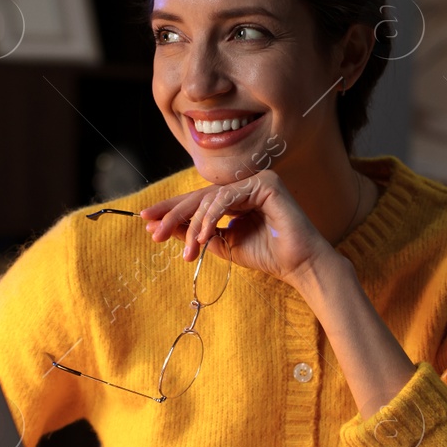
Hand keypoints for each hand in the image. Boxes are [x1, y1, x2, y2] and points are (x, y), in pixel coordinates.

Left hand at [139, 170, 336, 288]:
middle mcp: (246, 183)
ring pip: (211, 197)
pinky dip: (211, 217)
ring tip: (188, 248)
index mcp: (238, 196)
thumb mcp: (222, 245)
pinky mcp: (266, 183)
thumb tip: (163, 226)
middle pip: (201, 195)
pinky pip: (228, 198)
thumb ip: (196, 233)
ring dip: (194, 224)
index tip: (147, 222)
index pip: (200, 200)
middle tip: (153, 231)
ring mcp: (257, 179)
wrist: (299, 266)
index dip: (172, 210)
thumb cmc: (267, 256)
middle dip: (174, 214)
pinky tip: (203, 236)